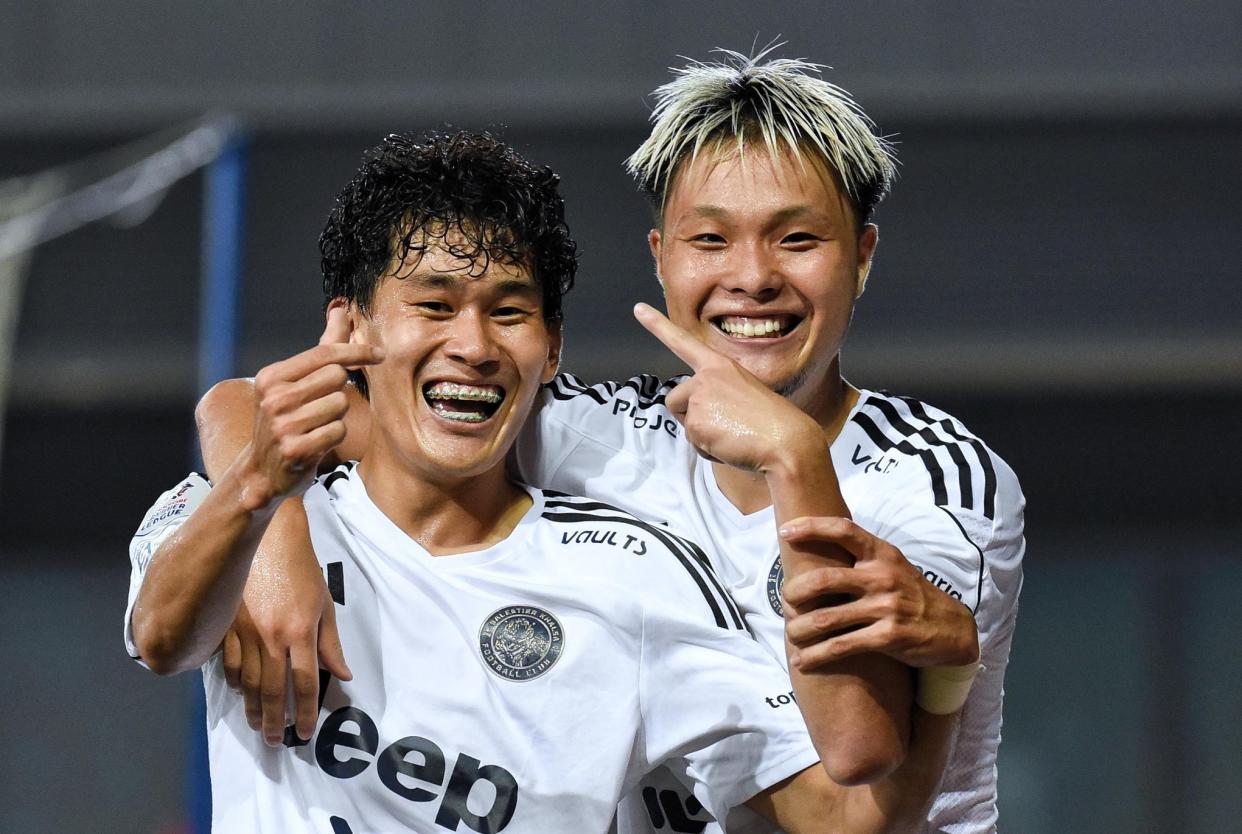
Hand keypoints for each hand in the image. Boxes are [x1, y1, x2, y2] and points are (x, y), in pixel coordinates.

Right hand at [221, 504, 351, 745]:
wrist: (267, 538)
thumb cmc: (301, 570)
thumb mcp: (323, 605)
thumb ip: (331, 644)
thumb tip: (343, 675)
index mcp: (300, 632)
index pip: (305, 682)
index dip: (306, 711)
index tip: (306, 731)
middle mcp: (271, 636)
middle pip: (273, 690)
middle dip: (276, 720)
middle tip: (277, 740)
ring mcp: (245, 631)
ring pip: (248, 682)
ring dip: (253, 708)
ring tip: (258, 724)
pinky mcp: (227, 624)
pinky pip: (228, 663)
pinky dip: (234, 682)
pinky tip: (241, 693)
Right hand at [240, 307, 382, 507]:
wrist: (261, 473)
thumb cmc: (286, 421)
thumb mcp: (295, 383)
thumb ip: (323, 347)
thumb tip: (342, 310)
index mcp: (272, 377)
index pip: (325, 353)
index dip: (357, 351)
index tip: (380, 355)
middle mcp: (274, 398)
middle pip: (336, 378)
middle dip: (338, 392)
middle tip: (318, 408)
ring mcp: (282, 425)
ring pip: (340, 405)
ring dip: (336, 417)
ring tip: (314, 427)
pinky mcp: (295, 450)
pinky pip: (338, 431)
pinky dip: (333, 437)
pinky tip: (315, 443)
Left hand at [632, 303, 820, 471]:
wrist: (787, 442)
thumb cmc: (773, 423)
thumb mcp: (743, 397)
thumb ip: (717, 397)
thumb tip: (702, 419)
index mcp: (721, 365)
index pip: (683, 342)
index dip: (658, 325)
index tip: (638, 308)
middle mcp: (706, 376)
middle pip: (675, 401)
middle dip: (691, 418)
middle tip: (727, 424)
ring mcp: (699, 396)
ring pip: (683, 423)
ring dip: (701, 435)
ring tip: (731, 433)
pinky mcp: (695, 420)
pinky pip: (693, 443)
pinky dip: (709, 450)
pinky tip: (731, 444)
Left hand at [780, 516, 978, 670]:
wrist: (954, 629)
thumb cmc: (910, 595)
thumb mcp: (892, 567)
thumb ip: (861, 560)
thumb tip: (814, 557)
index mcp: (882, 554)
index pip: (844, 530)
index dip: (812, 527)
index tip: (785, 531)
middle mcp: (883, 576)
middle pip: (824, 579)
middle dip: (794, 592)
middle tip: (785, 602)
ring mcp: (886, 607)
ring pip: (827, 619)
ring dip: (799, 630)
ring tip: (790, 635)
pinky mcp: (889, 636)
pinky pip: (841, 646)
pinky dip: (816, 655)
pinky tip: (802, 660)